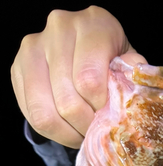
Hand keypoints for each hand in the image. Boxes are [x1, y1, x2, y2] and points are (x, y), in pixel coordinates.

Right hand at [11, 6, 146, 147]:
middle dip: (85, 125)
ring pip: (46, 112)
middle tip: (96, 130)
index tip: (109, 118)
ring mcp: (34, 46)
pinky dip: (53, 131)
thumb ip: (133, 79)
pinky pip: (31, 115)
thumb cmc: (112, 64)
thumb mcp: (130, 69)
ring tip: (82, 132)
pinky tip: (67, 127)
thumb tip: (131, 90)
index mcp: (95, 24)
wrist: (85, 55)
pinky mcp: (18, 67)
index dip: (99, 110)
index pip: (89, 81)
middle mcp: (60, 28)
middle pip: (67, 101)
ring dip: (68, 132)